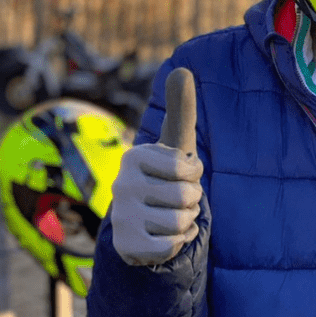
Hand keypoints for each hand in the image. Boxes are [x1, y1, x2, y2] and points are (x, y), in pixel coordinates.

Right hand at [111, 68, 202, 265]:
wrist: (145, 222)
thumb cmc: (166, 176)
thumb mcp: (174, 142)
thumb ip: (181, 108)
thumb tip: (183, 69)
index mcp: (135, 157)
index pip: (189, 168)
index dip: (194, 174)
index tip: (182, 173)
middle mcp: (122, 185)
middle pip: (187, 197)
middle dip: (193, 200)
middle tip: (176, 198)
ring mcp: (121, 217)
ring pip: (181, 222)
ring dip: (186, 222)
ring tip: (171, 215)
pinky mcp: (125, 247)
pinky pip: (171, 247)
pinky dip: (177, 243)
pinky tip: (165, 235)